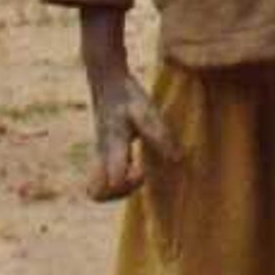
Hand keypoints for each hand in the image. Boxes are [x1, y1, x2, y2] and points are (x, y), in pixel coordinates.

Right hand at [88, 71, 178, 200]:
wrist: (107, 82)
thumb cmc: (127, 95)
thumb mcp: (146, 111)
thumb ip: (159, 135)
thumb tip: (178, 159)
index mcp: (111, 148)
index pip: (110, 183)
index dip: (128, 183)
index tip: (142, 169)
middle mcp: (102, 156)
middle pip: (97, 193)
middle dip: (121, 193)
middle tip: (139, 175)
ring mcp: (99, 157)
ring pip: (97, 188)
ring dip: (119, 189)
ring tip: (138, 171)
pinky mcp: (103, 155)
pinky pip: (103, 179)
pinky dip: (119, 181)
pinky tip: (136, 166)